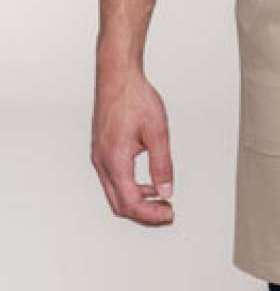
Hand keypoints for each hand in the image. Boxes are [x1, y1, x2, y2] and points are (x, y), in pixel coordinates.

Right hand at [91, 64, 174, 224]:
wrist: (117, 76)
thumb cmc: (135, 97)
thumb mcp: (157, 131)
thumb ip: (162, 164)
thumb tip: (167, 191)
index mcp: (115, 160)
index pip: (131, 203)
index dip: (151, 214)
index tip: (169, 214)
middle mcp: (102, 162)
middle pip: (119, 205)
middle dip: (144, 213)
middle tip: (167, 213)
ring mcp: (100, 157)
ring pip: (115, 193)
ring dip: (138, 201)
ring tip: (162, 200)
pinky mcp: (102, 151)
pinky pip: (114, 180)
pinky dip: (131, 188)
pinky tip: (149, 183)